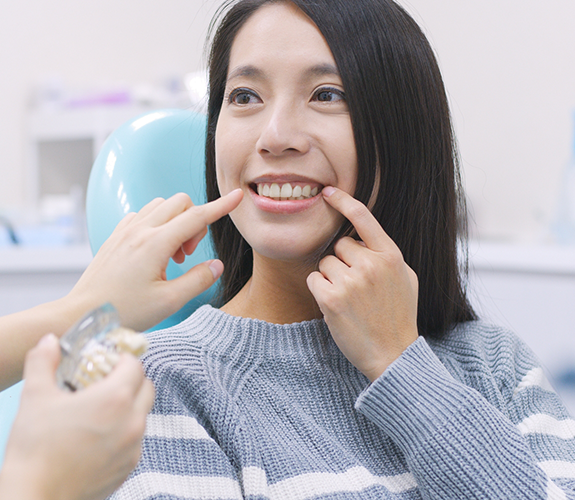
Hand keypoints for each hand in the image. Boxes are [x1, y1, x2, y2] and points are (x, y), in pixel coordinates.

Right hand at [0, 333, 153, 499]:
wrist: (33, 498)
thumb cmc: (35, 448)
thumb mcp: (35, 396)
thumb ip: (43, 362)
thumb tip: (49, 341)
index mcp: (116, 398)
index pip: (135, 365)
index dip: (121, 359)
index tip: (106, 362)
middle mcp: (132, 421)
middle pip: (146, 387)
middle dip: (131, 379)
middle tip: (106, 382)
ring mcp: (134, 446)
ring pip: (143, 414)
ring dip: (129, 406)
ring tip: (100, 410)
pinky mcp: (129, 467)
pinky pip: (135, 440)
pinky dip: (124, 432)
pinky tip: (100, 436)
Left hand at [67, 189, 242, 330]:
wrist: (81, 315)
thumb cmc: (124, 311)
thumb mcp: (169, 301)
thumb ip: (198, 280)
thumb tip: (216, 265)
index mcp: (155, 244)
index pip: (197, 216)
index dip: (221, 207)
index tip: (237, 197)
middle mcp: (139, 231)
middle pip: (180, 203)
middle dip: (195, 222)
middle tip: (188, 255)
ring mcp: (125, 231)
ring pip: (161, 206)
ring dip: (176, 222)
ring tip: (171, 255)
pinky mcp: (115, 237)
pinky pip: (143, 215)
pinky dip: (157, 224)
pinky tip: (154, 251)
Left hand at [306, 187, 418, 381]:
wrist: (393, 355)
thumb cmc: (399, 316)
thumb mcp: (405, 279)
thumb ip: (386, 255)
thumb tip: (365, 237)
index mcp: (391, 256)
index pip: (363, 218)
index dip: (343, 201)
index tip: (328, 192)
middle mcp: (371, 264)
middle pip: (339, 246)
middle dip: (342, 262)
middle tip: (356, 287)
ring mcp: (351, 281)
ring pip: (324, 263)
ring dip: (331, 278)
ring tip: (349, 300)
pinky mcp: (332, 299)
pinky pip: (314, 280)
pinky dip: (320, 291)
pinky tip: (336, 306)